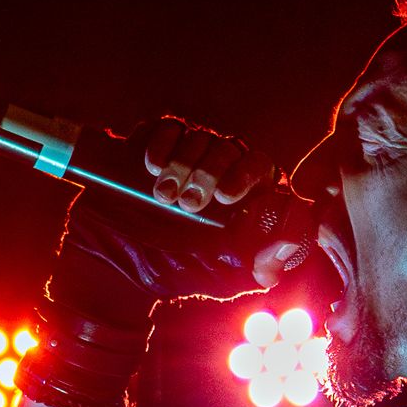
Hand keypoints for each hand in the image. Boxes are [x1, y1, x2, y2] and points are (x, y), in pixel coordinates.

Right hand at [143, 118, 306, 290]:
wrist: (116, 252)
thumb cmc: (177, 266)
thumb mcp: (225, 277)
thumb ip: (264, 266)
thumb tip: (290, 241)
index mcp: (246, 198)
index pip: (262, 168)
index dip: (247, 175)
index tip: (227, 195)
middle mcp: (222, 171)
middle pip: (230, 150)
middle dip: (210, 174)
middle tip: (190, 204)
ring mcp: (191, 154)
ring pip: (201, 140)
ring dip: (183, 166)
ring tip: (164, 196)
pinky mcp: (160, 142)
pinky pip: (171, 128)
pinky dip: (163, 145)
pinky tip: (151, 167)